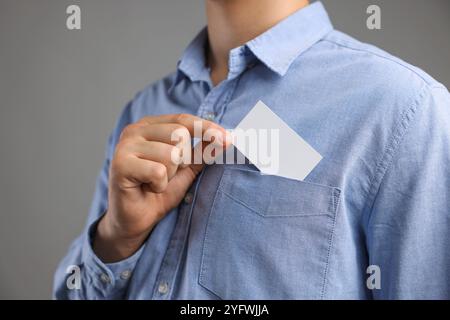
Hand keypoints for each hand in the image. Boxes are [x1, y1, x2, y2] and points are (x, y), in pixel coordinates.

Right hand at [93, 114, 228, 261]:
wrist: (136, 220)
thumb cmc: (158, 192)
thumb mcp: (186, 168)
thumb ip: (201, 151)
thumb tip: (225, 137)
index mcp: (149, 125)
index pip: (183, 120)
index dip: (207, 128)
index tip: (229, 139)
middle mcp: (134, 130)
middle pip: (179, 134)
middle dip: (181, 160)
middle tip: (166, 174)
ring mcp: (125, 145)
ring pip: (170, 154)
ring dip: (169, 175)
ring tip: (155, 182)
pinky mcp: (120, 164)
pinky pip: (158, 171)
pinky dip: (159, 185)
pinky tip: (148, 188)